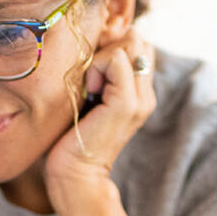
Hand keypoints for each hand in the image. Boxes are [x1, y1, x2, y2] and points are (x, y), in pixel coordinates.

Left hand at [44, 31, 155, 212]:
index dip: (111, 45)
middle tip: (90, 76)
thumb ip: (97, 75)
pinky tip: (87, 91)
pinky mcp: (127, 103)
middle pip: (138, 39)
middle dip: (109, 45)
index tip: (90, 71)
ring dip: (101, 56)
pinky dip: (96, 67)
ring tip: (89, 86)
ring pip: (130, 43)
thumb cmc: (71, 139)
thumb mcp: (87, 98)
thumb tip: (91, 44)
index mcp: (138, 92)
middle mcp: (145, 93)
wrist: (75, 176)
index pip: (137, 44)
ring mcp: (140, 98)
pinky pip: (116, 58)